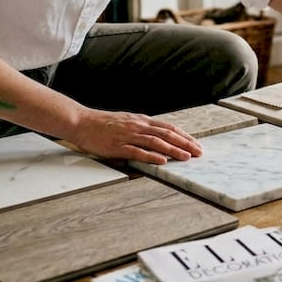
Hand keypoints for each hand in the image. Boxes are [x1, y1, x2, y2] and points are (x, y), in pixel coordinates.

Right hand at [71, 108, 202, 164]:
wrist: (82, 122)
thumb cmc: (103, 123)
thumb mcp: (127, 121)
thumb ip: (142, 128)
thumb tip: (158, 135)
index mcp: (141, 120)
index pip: (168, 127)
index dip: (184, 136)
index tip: (196, 144)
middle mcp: (138, 126)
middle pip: (166, 134)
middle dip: (185, 143)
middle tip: (199, 152)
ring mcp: (128, 136)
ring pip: (155, 142)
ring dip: (173, 150)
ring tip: (186, 157)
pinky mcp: (118, 146)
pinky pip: (137, 152)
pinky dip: (151, 156)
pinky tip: (162, 161)